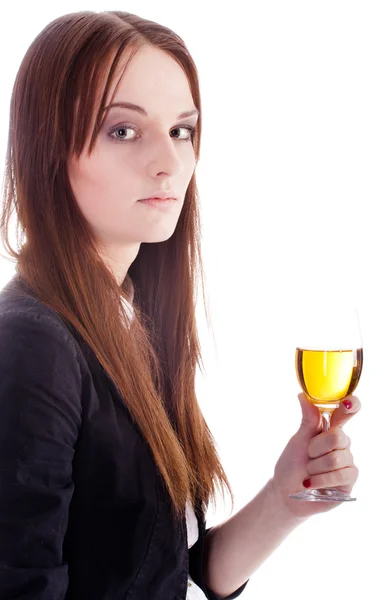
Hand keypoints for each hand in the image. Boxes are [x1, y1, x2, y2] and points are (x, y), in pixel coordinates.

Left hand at [271, 393, 359, 518]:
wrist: (287, 492)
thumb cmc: (292, 464)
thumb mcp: (298, 440)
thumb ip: (308, 420)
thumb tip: (303, 396)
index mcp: (329, 429)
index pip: (344, 414)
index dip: (350, 406)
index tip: (348, 402)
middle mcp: (341, 444)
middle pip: (337, 437)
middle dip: (315, 449)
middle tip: (307, 456)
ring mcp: (347, 461)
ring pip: (336, 458)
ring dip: (315, 467)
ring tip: (309, 472)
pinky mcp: (349, 479)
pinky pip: (341, 475)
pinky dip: (321, 480)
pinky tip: (312, 483)